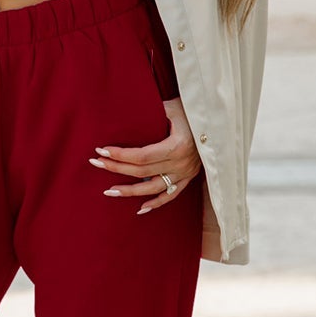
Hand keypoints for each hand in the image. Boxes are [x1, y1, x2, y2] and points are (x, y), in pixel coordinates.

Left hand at [89, 98, 201, 214]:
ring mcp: (185, 173)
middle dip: (116, 167)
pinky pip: (171, 195)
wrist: (219, 121)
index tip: (102, 150)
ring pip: (153, 188)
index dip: (120, 155)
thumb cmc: (192, 111)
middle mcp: (181, 163)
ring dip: (130, 191)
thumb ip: (152, 113)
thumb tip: (125, 111)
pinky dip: (156, 203)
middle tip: (96, 163)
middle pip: (142, 172)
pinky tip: (140, 209)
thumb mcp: (173, 108)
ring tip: (109, 191)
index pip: (142, 156)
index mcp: (177, 146)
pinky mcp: (189, 178)